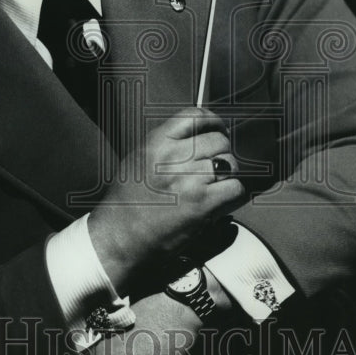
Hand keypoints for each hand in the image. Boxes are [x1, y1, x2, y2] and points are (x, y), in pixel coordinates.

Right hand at [88, 107, 243, 288]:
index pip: (196, 116)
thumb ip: (166, 144)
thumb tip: (197, 136)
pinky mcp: (202, 204)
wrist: (119, 238)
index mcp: (156, 143)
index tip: (219, 129)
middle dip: (222, 153)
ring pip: (231, 163)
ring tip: (216, 187)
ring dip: (229, 175)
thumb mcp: (138, 160)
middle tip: (217, 168)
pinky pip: (236, 189)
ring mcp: (189, 180)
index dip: (214, 122)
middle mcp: (173, 157)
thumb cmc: (125, 203)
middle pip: (219, 140)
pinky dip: (234, 196)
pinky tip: (222, 202)